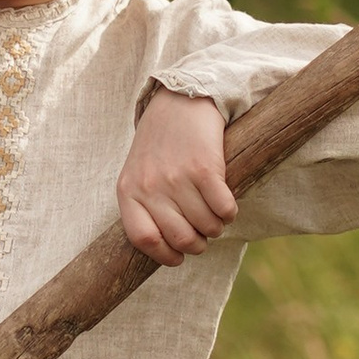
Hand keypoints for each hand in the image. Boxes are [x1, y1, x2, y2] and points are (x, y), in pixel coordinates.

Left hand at [117, 89, 238, 265]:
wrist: (179, 101)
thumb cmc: (159, 145)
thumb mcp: (137, 174)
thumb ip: (143, 207)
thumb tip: (167, 249)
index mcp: (128, 192)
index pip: (143, 239)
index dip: (165, 255)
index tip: (178, 258)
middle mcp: (150, 187)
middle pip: (181, 238)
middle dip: (198, 245)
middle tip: (203, 235)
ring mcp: (177, 178)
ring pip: (207, 226)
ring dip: (217, 227)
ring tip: (214, 215)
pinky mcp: (205, 168)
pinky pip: (224, 209)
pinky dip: (229, 212)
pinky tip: (226, 203)